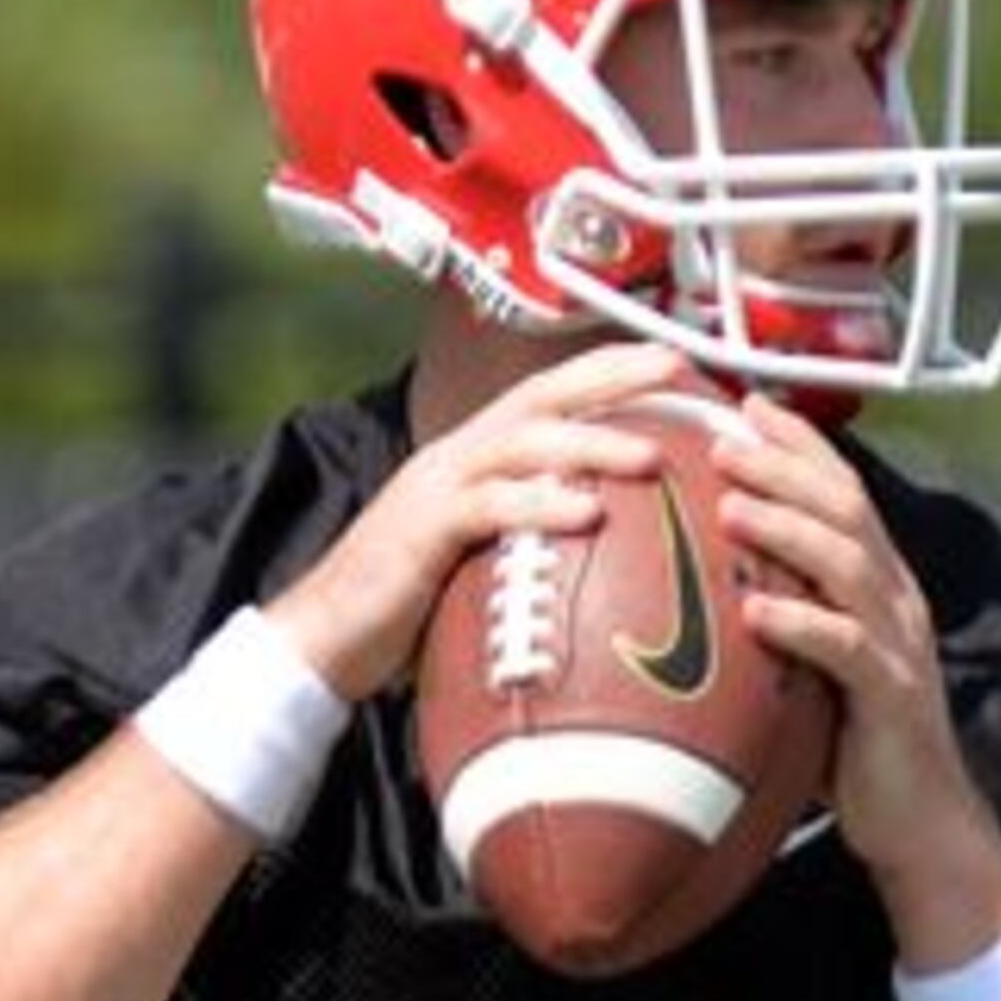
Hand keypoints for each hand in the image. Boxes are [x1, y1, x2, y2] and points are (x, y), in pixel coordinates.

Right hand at [264, 343, 694, 701]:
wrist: (325, 638)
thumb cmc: (413, 605)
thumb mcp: (490, 559)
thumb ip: (541, 540)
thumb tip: (618, 549)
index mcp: (480, 458)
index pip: (550, 396)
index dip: (607, 371)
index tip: (671, 362)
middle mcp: (460, 457)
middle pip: (543, 397)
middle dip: (611, 377)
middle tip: (675, 370)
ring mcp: (438, 487)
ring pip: (522, 443)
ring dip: (591, 442)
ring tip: (652, 454)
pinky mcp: (422, 530)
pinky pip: (488, 508)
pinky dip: (541, 505)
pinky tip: (589, 513)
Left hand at [700, 392, 1000, 967]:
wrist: (921, 822)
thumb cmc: (854, 745)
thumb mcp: (813, 665)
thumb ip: (777, 618)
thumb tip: (696, 584)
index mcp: (879, 583)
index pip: (843, 490)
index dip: (798, 442)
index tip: (742, 402)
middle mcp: (896, 599)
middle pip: (844, 509)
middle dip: (784, 464)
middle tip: (721, 436)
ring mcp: (899, 644)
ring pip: (847, 564)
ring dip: (787, 527)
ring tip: (729, 503)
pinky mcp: (892, 695)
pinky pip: (846, 648)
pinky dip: (800, 622)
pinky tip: (754, 608)